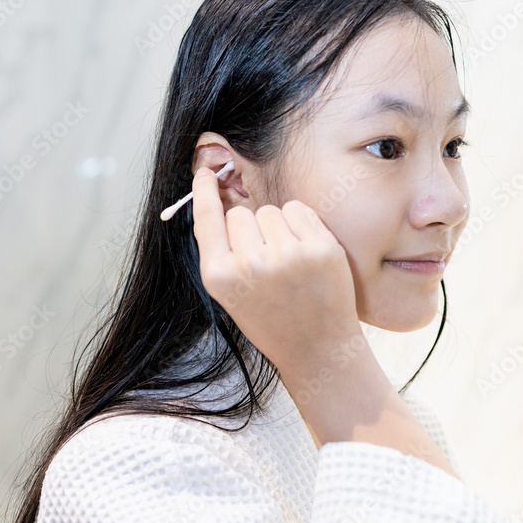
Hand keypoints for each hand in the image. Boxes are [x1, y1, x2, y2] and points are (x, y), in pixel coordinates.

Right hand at [190, 165, 363, 374]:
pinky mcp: (319, 247)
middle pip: (240, 214)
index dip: (203, 192)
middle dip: (250, 229)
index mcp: (219, 277)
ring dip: (277, 227)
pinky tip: (305, 252)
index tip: (205, 173)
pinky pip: (298, 209)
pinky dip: (300, 224)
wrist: (316, 349)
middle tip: (266, 263)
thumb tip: (220, 196)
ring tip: (287, 262)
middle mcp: (250, 265)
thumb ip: (222, 251)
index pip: (206, 219)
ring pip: (270, 210)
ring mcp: (287, 255)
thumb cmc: (271, 319)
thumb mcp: (231, 293)